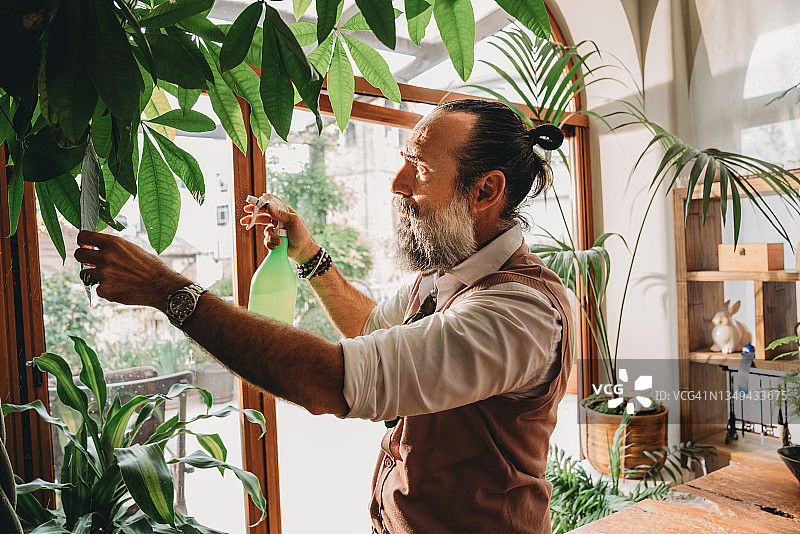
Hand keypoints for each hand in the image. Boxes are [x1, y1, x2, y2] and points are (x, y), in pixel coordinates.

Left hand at [74, 231, 190, 309]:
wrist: (162, 286)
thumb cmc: (151, 266)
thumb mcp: (132, 249)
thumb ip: (113, 248)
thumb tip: (96, 250)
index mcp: (114, 243)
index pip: (83, 236)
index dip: (83, 241)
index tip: (85, 246)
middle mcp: (106, 257)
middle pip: (78, 255)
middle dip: (84, 259)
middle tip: (91, 263)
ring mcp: (104, 274)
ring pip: (85, 274)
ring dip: (94, 277)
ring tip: (111, 278)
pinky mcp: (105, 290)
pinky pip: (98, 289)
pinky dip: (107, 290)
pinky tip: (121, 288)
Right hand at [239, 202, 318, 262]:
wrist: (303, 250)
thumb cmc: (301, 234)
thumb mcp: (294, 221)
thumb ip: (281, 214)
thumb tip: (269, 207)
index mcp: (283, 213)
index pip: (269, 207)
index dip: (258, 206)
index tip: (249, 206)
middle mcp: (277, 220)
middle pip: (261, 217)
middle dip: (252, 219)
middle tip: (244, 221)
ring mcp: (275, 230)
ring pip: (265, 231)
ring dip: (271, 237)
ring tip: (279, 242)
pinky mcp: (273, 240)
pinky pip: (266, 241)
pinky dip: (271, 244)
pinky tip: (277, 246)